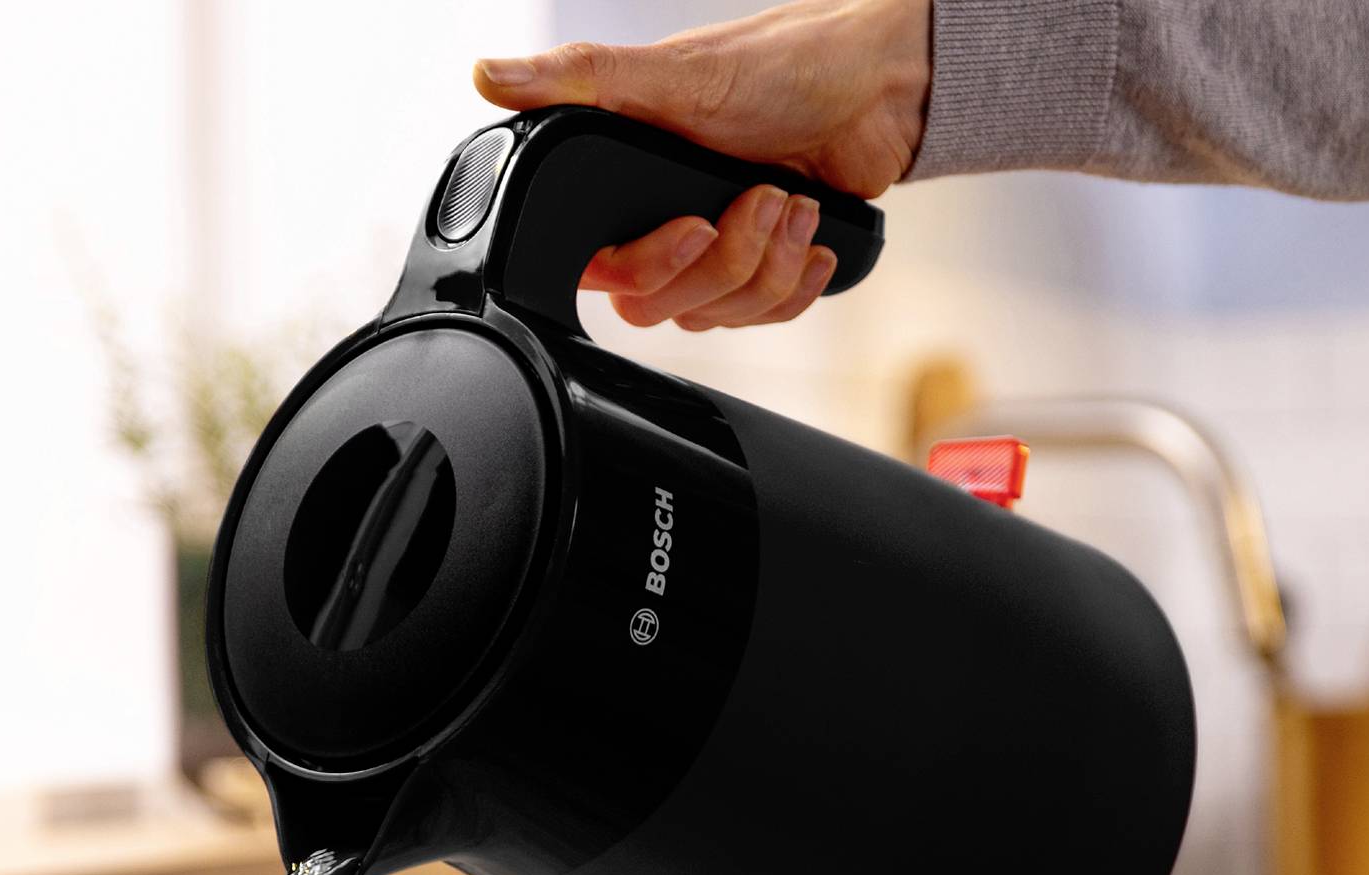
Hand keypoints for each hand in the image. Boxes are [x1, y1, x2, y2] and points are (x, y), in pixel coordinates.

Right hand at [473, 0, 928, 329]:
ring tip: (793, 201)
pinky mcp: (765, 264)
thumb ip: (580, 79)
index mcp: (628, 181)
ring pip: (717, 315)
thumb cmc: (784, 64)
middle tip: (761, 199)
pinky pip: (764, 315)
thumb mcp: (673, 70)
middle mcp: (664, 220)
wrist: (880, 85)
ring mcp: (717, 247)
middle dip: (726, 261)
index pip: (604, 270)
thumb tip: (488, 77)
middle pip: (663, 306)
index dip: (650, 264)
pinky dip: (797, 280)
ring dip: (769, 264)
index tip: (695, 226)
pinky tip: (812, 233)